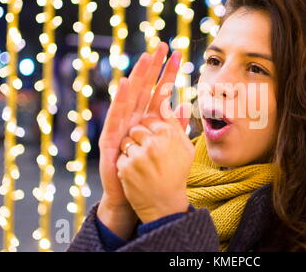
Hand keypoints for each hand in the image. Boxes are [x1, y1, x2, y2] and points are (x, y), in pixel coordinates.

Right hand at [97, 42, 181, 237]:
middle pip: (145, 88)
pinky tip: (127, 83)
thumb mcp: (164, 144)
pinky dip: (121, 99)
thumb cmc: (145, 168)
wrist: (128, 194)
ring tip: (146, 58)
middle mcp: (133, 118)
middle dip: (153, 67)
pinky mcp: (110, 137)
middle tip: (162, 45)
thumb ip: (174, 126)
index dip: (168, 74)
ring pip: (131, 97)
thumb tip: (187, 106)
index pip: (159, 92)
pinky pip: (116, 116)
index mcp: (147, 119)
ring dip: (139, 76)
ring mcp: (121, 126)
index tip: (179, 55)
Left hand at [117, 98, 194, 223]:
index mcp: (169, 134)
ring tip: (144, 165)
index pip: (151, 118)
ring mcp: (139, 156)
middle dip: (140, 138)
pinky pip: (121, 156)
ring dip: (132, 150)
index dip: (151, 129)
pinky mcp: (126, 168)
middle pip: (136, 128)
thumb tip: (175, 103)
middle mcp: (154, 143)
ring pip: (126, 141)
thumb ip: (177, 123)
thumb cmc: (176, 172)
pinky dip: (126, 164)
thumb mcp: (184, 147)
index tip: (156, 141)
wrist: (165, 203)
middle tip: (150, 155)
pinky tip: (137, 174)